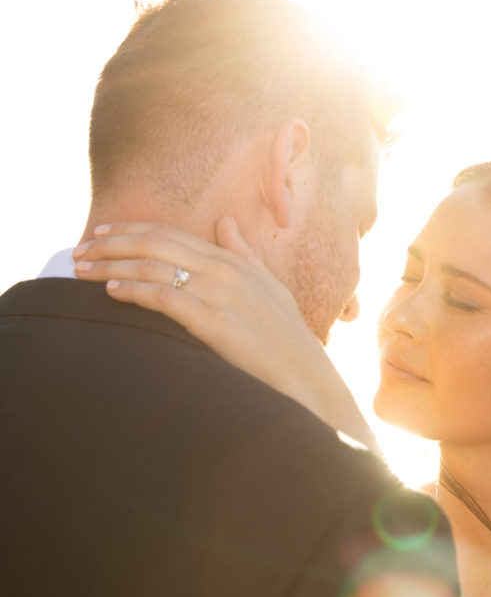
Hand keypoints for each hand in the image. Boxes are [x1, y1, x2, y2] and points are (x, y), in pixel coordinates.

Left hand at [73, 220, 378, 451]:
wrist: (305, 375)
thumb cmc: (286, 337)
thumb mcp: (268, 286)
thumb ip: (243, 253)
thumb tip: (224, 222)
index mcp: (233, 261)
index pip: (170, 234)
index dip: (131, 230)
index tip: (100, 234)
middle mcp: (224, 271)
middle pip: (155, 244)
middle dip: (110, 244)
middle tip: (78, 249)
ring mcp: (220, 295)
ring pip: (154, 267)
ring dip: (111, 266)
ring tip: (81, 270)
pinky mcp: (215, 322)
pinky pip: (166, 298)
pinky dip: (134, 291)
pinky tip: (111, 292)